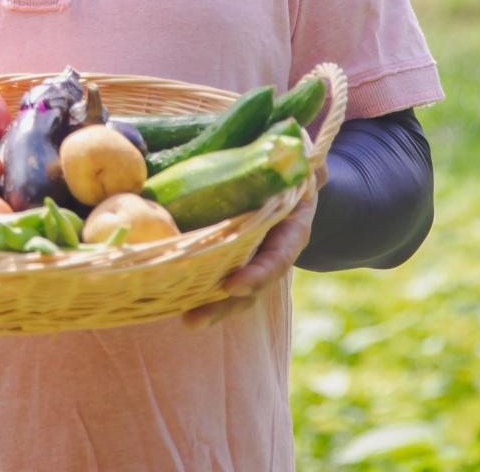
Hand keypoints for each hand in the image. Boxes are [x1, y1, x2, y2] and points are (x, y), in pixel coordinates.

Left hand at [181, 168, 322, 330]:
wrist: (288, 184)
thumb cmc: (292, 171)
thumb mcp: (303, 164)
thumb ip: (308, 163)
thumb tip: (310, 157)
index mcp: (291, 233)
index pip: (277, 259)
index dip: (258, 274)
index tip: (233, 285)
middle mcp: (269, 254)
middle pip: (249, 287)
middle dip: (224, 305)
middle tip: (194, 319)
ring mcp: (247, 260)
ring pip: (230, 292)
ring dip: (208, 308)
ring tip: (186, 321)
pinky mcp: (225, 258)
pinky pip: (211, 277)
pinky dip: (194, 290)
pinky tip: (169, 301)